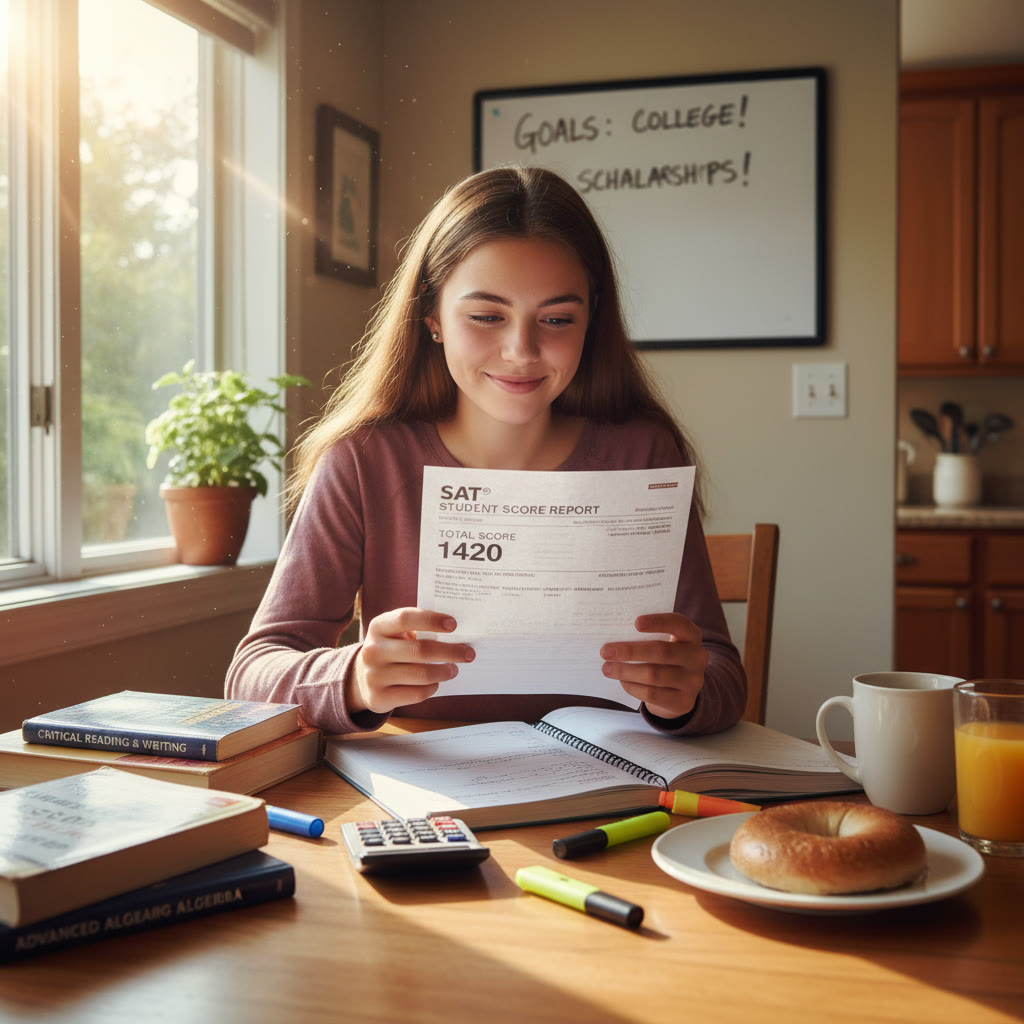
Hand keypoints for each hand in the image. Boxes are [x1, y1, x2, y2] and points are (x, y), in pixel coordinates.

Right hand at [349, 608, 474, 714]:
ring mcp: (373, 676)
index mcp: (378, 627)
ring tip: (454, 669)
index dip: (431, 620)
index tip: (454, 624)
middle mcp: (372, 650)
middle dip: (450, 651)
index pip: (406, 618)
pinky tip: (436, 683)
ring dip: (444, 671)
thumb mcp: (395, 634)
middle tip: (468, 653)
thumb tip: (457, 633)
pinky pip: (416, 693)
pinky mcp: (378, 698)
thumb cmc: (390, 649)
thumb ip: (417, 629)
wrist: (361, 678)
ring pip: (421, 674)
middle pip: (420, 650)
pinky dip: (432, 688)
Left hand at [599, 612, 707, 719]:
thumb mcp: (666, 643)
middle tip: (606, 651)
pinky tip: (622, 681)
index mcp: (692, 636)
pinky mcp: (683, 702)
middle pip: (661, 652)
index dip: (658, 622)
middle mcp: (697, 657)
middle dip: (630, 651)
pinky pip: (653, 694)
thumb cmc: (665, 658)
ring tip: (607, 668)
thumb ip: (647, 638)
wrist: (682, 690)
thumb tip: (614, 638)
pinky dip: (633, 687)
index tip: (636, 623)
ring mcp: (693, 681)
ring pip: (654, 675)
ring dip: (626, 671)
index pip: (679, 624)